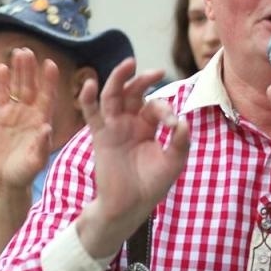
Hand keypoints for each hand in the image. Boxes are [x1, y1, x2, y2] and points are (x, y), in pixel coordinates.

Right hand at [0, 48, 57, 192]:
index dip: (49, 81)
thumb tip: (46, 129)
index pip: (48, 96)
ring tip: (18, 52)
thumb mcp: (36, 162)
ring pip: (17, 87)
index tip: (50, 64)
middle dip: (31, 69)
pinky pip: (0, 96)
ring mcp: (15, 112)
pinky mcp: (0, 116)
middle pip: (32, 86)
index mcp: (43, 121)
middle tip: (29, 51)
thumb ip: (41, 146)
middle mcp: (31, 113)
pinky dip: (0, 83)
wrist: (8, 179)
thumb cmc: (26, 172)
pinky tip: (1, 69)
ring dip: (18, 70)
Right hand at [76, 59, 189, 257]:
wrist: (130, 206)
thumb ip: (180, 143)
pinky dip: (87, 98)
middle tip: (156, 71)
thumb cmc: (151, 184)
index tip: (172, 126)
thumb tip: (183, 122)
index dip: (166, 111)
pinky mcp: (100, 136)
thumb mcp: (173, 163)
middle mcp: (130, 121)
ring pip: (113, 96)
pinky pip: (91, 114)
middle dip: (143, 80)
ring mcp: (114, 127)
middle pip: (133, 92)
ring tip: (128, 64)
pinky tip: (89, 84)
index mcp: (149, 125)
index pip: (156, 106)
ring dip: (119, 78)